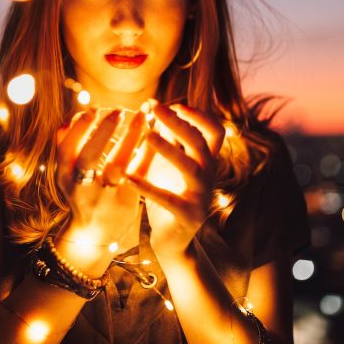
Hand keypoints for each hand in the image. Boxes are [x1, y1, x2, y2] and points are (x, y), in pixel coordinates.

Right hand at [55, 108, 144, 268]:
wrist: (93, 235)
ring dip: (130, 138)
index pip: (66, 148)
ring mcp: (104, 197)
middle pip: (88, 158)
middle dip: (102, 132)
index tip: (94, 109)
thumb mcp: (67, 174)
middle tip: (118, 110)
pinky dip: (147, 152)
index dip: (79, 128)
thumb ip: (67, 148)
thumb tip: (71, 118)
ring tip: (142, 116)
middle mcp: (81, 188)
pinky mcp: (126, 202)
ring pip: (116, 165)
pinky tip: (155, 134)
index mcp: (65, 177)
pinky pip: (139, 173)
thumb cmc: (82, 194)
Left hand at [125, 103, 223, 258]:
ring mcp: (201, 196)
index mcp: (206, 161)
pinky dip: (148, 187)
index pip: (215, 131)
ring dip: (169, 149)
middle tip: (156, 108)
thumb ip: (168, 138)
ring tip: (147, 135)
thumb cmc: (170, 192)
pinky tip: (129, 177)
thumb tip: (156, 106)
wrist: (173, 239)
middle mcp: (209, 175)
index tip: (176, 104)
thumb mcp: (169, 163)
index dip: (199, 115)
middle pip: (200, 143)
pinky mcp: (188, 216)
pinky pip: (168, 199)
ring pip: (190, 167)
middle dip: (179, 123)